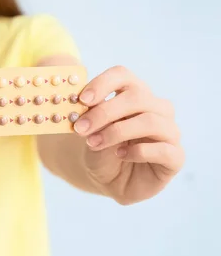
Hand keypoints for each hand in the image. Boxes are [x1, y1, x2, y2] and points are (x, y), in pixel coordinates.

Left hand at [72, 65, 184, 204]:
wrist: (107, 180)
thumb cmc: (101, 150)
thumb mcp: (89, 131)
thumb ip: (88, 116)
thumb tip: (79, 103)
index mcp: (134, 95)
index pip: (123, 76)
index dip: (102, 83)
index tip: (82, 99)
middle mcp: (157, 109)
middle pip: (137, 97)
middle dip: (105, 112)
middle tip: (81, 127)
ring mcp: (169, 132)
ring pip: (151, 121)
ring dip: (116, 132)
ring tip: (93, 143)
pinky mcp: (176, 157)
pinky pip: (163, 149)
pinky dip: (138, 151)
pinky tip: (120, 154)